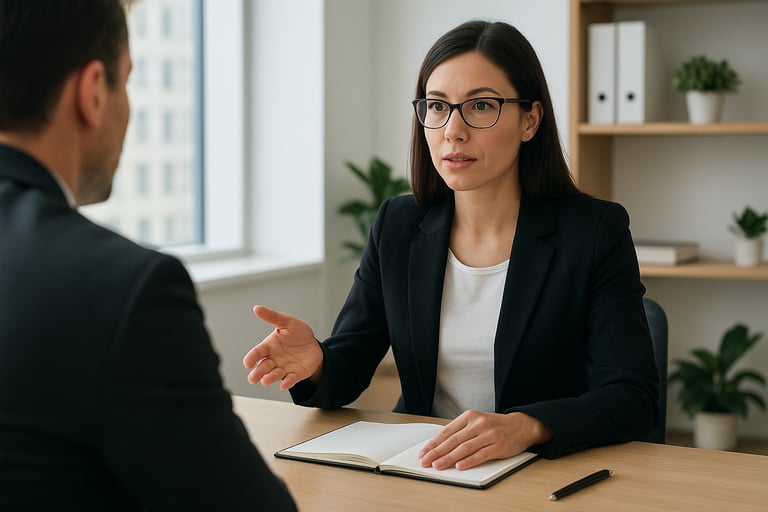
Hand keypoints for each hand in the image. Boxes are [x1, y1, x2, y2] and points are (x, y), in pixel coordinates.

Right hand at [243, 305, 323, 390]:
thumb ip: (272, 316)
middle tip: (253, 378)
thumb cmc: (297, 333)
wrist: (314, 344)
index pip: (256, 353)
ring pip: (272, 376)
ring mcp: (283, 368)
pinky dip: (286, 383)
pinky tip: (284, 385)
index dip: (250, 358)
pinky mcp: (294, 375)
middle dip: (256, 373)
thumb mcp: (287, 322)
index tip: (248, 363)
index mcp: (268, 347)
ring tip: (266, 380)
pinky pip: (289, 380)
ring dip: (269, 378)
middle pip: (261, 368)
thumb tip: (257, 308)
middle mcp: (273, 360)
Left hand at [418, 410, 551, 470]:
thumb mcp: (477, 422)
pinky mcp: (498, 446)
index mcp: (469, 416)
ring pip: (464, 448)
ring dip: (449, 458)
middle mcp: (478, 424)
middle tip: (425, 461)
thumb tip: (440, 445)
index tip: (423, 452)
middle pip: (453, 440)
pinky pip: (480, 455)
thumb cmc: (495, 426)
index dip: (433, 443)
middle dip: (436, 452)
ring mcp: (488, 435)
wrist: (521, 425)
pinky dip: (469, 461)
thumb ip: (461, 431)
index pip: (446, 431)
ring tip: (438, 465)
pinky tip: (459, 466)